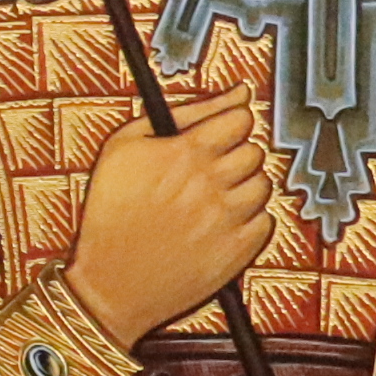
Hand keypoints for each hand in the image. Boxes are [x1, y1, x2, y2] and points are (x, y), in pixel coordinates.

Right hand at [61, 90, 272, 349]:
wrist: (109, 283)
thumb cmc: (110, 210)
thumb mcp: (125, 145)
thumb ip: (187, 110)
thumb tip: (238, 91)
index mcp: (185, 153)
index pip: (241, 119)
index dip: (228, 125)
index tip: (215, 136)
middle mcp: (211, 184)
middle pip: (254, 150)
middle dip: (234, 155)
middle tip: (207, 171)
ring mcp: (228, 220)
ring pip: (263, 185)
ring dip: (242, 187)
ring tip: (211, 200)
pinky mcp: (239, 252)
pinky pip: (265, 221)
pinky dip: (246, 221)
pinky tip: (216, 225)